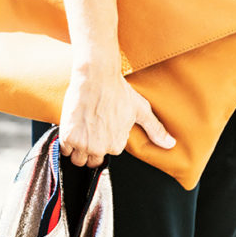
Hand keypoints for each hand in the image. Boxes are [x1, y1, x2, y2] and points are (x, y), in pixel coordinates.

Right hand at [59, 67, 174, 166]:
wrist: (97, 76)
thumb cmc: (119, 91)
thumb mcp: (140, 110)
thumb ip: (155, 130)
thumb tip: (171, 144)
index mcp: (117, 145)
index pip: (108, 153)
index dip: (104, 141)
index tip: (102, 128)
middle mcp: (100, 148)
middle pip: (91, 160)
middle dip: (91, 148)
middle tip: (90, 130)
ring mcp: (83, 143)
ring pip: (77, 159)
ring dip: (78, 148)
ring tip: (82, 130)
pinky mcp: (68, 136)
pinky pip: (64, 150)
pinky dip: (66, 142)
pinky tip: (73, 128)